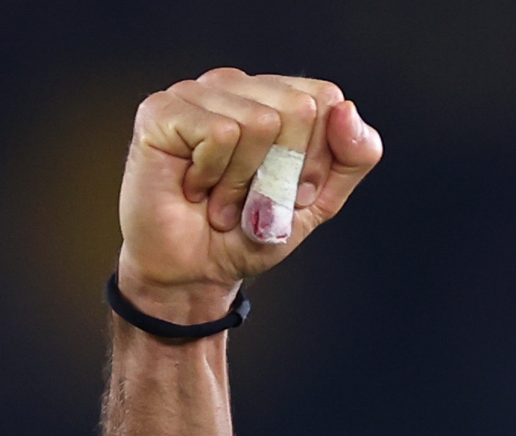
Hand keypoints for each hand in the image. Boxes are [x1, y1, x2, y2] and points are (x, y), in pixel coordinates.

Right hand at [116, 69, 381, 322]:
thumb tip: (346, 108)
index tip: (292, 190)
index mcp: (276, 97)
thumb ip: (352, 157)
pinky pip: (220, 133)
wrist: (197, 270)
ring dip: (246, 181)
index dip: (317, 158)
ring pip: (260, 122)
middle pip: (298, 107)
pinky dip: (215, 176)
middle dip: (285, 171)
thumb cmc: (251, 231)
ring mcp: (197, 92)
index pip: (327, 99)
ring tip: (223, 197)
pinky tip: (197, 188)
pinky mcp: (162, 110)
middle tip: (254, 197)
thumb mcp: (322, 200)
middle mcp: (237, 86)